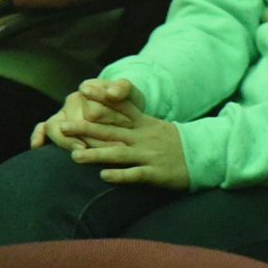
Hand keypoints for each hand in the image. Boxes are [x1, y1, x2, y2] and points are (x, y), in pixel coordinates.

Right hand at [31, 77, 141, 151]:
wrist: (120, 108)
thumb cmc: (125, 100)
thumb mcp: (129, 92)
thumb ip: (123, 89)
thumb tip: (112, 93)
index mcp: (90, 88)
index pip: (95, 109)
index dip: (110, 121)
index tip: (126, 126)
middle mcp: (73, 100)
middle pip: (77, 122)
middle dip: (94, 136)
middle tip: (109, 148)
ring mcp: (63, 113)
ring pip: (58, 128)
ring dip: (69, 141)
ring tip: (82, 150)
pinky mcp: (55, 126)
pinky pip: (42, 128)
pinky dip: (38, 135)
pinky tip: (37, 145)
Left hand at [63, 86, 189, 188]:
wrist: (204, 155)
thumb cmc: (174, 143)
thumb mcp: (155, 126)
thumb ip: (132, 123)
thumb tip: (105, 120)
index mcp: (144, 124)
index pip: (121, 107)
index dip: (102, 99)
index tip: (83, 91)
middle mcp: (144, 137)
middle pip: (112, 131)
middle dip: (86, 129)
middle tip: (63, 126)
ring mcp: (150, 154)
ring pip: (119, 154)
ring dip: (96, 154)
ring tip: (74, 156)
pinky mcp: (156, 172)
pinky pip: (136, 174)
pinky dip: (120, 175)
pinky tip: (103, 176)